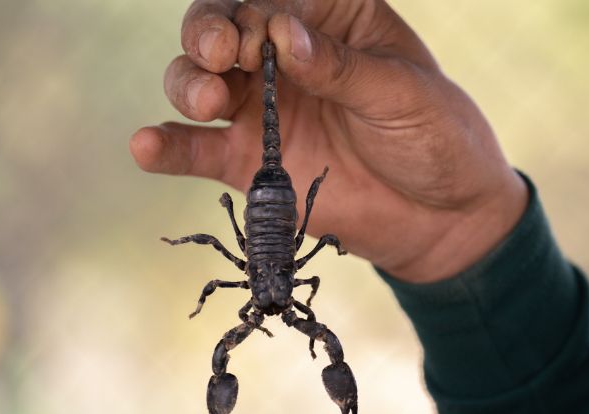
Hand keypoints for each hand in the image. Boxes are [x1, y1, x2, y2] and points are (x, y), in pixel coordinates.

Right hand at [130, 0, 527, 282]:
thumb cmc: (434, 137)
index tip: (260, 38)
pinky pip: (197, 149)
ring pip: (198, 81)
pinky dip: (168, 146)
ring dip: (187, 83)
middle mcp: (284, 56)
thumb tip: (282, 35)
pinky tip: (146, 145)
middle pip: (220, 29)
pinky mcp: (249, 162)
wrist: (441, 218)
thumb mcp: (401, 93)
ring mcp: (262, 109)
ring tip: (205, 99)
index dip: (253, 11)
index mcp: (329, 18)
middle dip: (208, 34)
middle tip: (219, 55)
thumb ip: (340, 66)